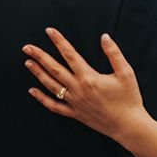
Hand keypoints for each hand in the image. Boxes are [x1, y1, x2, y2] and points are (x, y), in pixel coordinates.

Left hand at [23, 28, 147, 141]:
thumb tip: (104, 37)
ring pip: (51, 86)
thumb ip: (114, 53)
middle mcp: (78, 89)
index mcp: (89, 77)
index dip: (59, 41)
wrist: (128, 125)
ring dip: (38, 73)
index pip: (70, 54)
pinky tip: (32, 91)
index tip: (49, 31)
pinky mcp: (75, 114)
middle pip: (54, 69)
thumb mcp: (126, 73)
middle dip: (39, 56)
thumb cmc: (129, 98)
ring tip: (27, 63)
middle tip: (27, 47)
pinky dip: (42, 99)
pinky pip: (54, 106)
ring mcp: (75, 102)